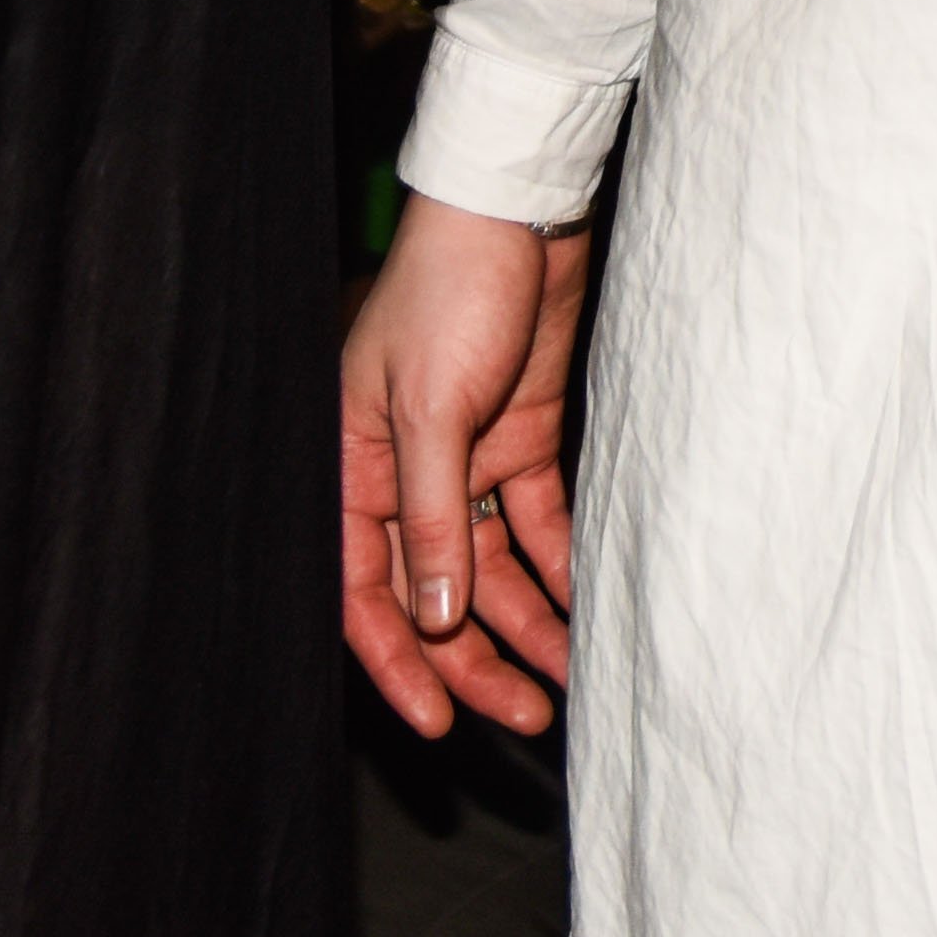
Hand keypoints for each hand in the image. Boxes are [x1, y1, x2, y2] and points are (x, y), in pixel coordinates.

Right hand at [343, 191, 595, 737]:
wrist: (518, 214)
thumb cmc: (449, 291)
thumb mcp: (430, 407)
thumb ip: (432, 514)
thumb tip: (435, 616)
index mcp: (353, 465)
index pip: (361, 587)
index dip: (395, 660)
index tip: (437, 721)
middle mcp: (403, 474)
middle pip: (431, 592)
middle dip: (473, 660)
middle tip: (523, 714)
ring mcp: (463, 461)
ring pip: (487, 570)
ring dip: (522, 625)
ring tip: (563, 682)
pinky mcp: (517, 441)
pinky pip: (534, 526)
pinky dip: (556, 569)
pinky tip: (584, 608)